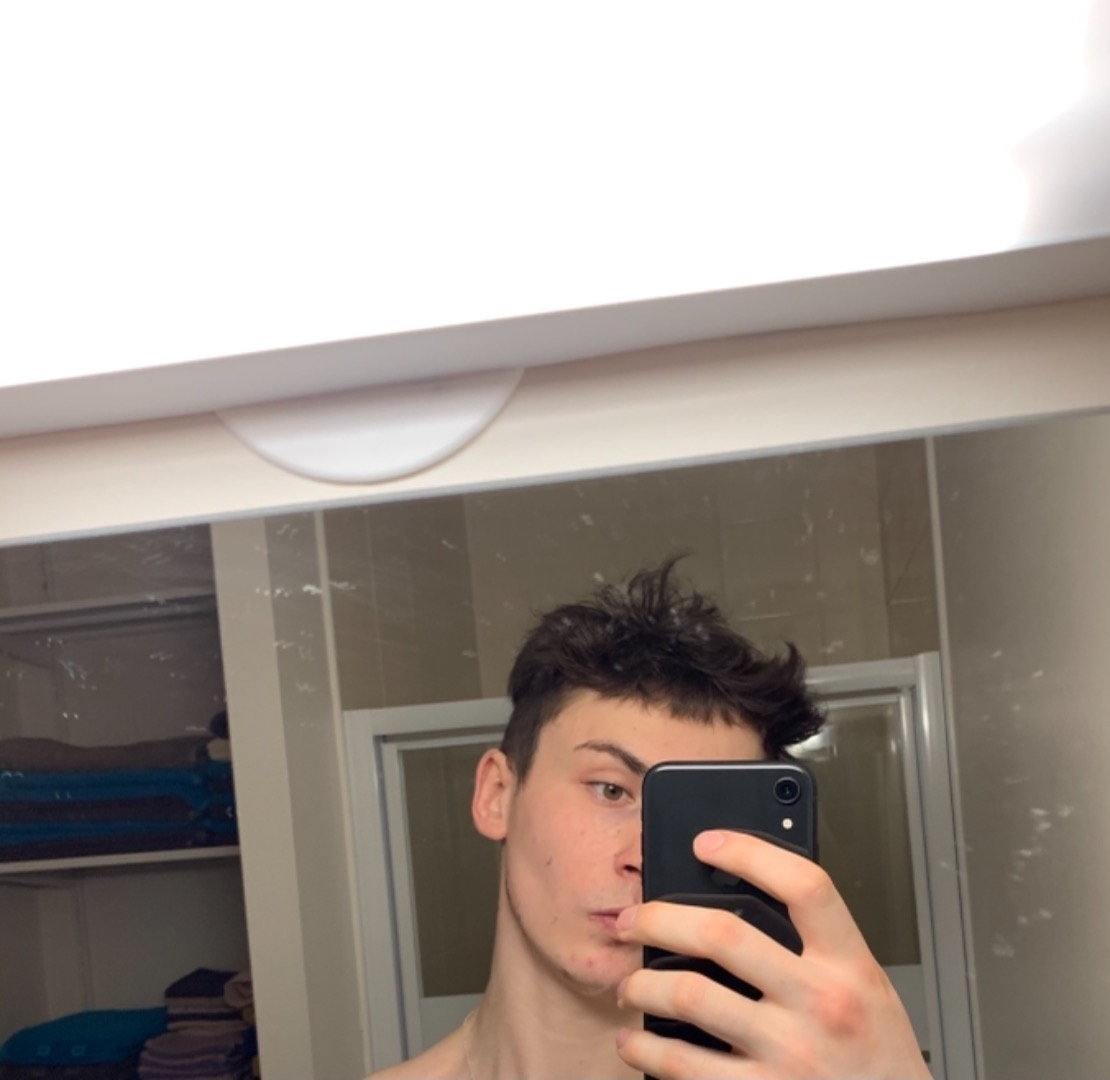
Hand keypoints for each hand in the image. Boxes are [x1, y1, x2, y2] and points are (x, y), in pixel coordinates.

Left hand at [613, 830, 930, 1078]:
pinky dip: (646, 1052)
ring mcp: (789, 1054)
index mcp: (850, 966)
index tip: (707, 843)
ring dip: (643, 985)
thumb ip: (816, 948)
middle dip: (661, 919)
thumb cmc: (879, 1061)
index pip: (805, 886)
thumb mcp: (867, 989)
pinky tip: (635, 1043)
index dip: (749, 853)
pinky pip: (684, 1066)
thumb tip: (738, 903)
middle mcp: (820, 1004)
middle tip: (634, 919)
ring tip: (630, 984)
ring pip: (690, 996)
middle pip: (723, 934)